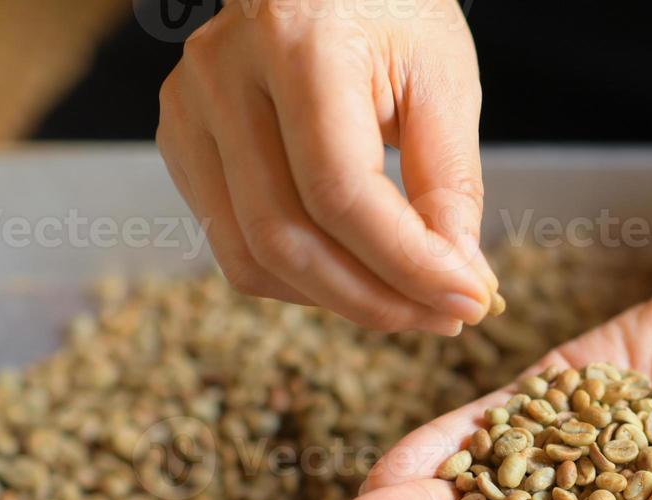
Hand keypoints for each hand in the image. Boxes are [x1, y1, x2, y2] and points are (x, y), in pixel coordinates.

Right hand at [156, 0, 496, 333]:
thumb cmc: (390, 7)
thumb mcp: (444, 77)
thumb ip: (451, 180)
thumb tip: (459, 279)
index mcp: (296, 41)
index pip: (340, 192)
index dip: (408, 264)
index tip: (469, 298)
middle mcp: (222, 75)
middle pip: (286, 238)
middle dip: (376, 299)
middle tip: (445, 316)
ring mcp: (189, 112)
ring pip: (253, 259)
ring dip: (340, 301)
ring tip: (410, 302)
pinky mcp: (182, 144)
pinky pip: (236, 248)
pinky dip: (302, 281)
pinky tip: (359, 273)